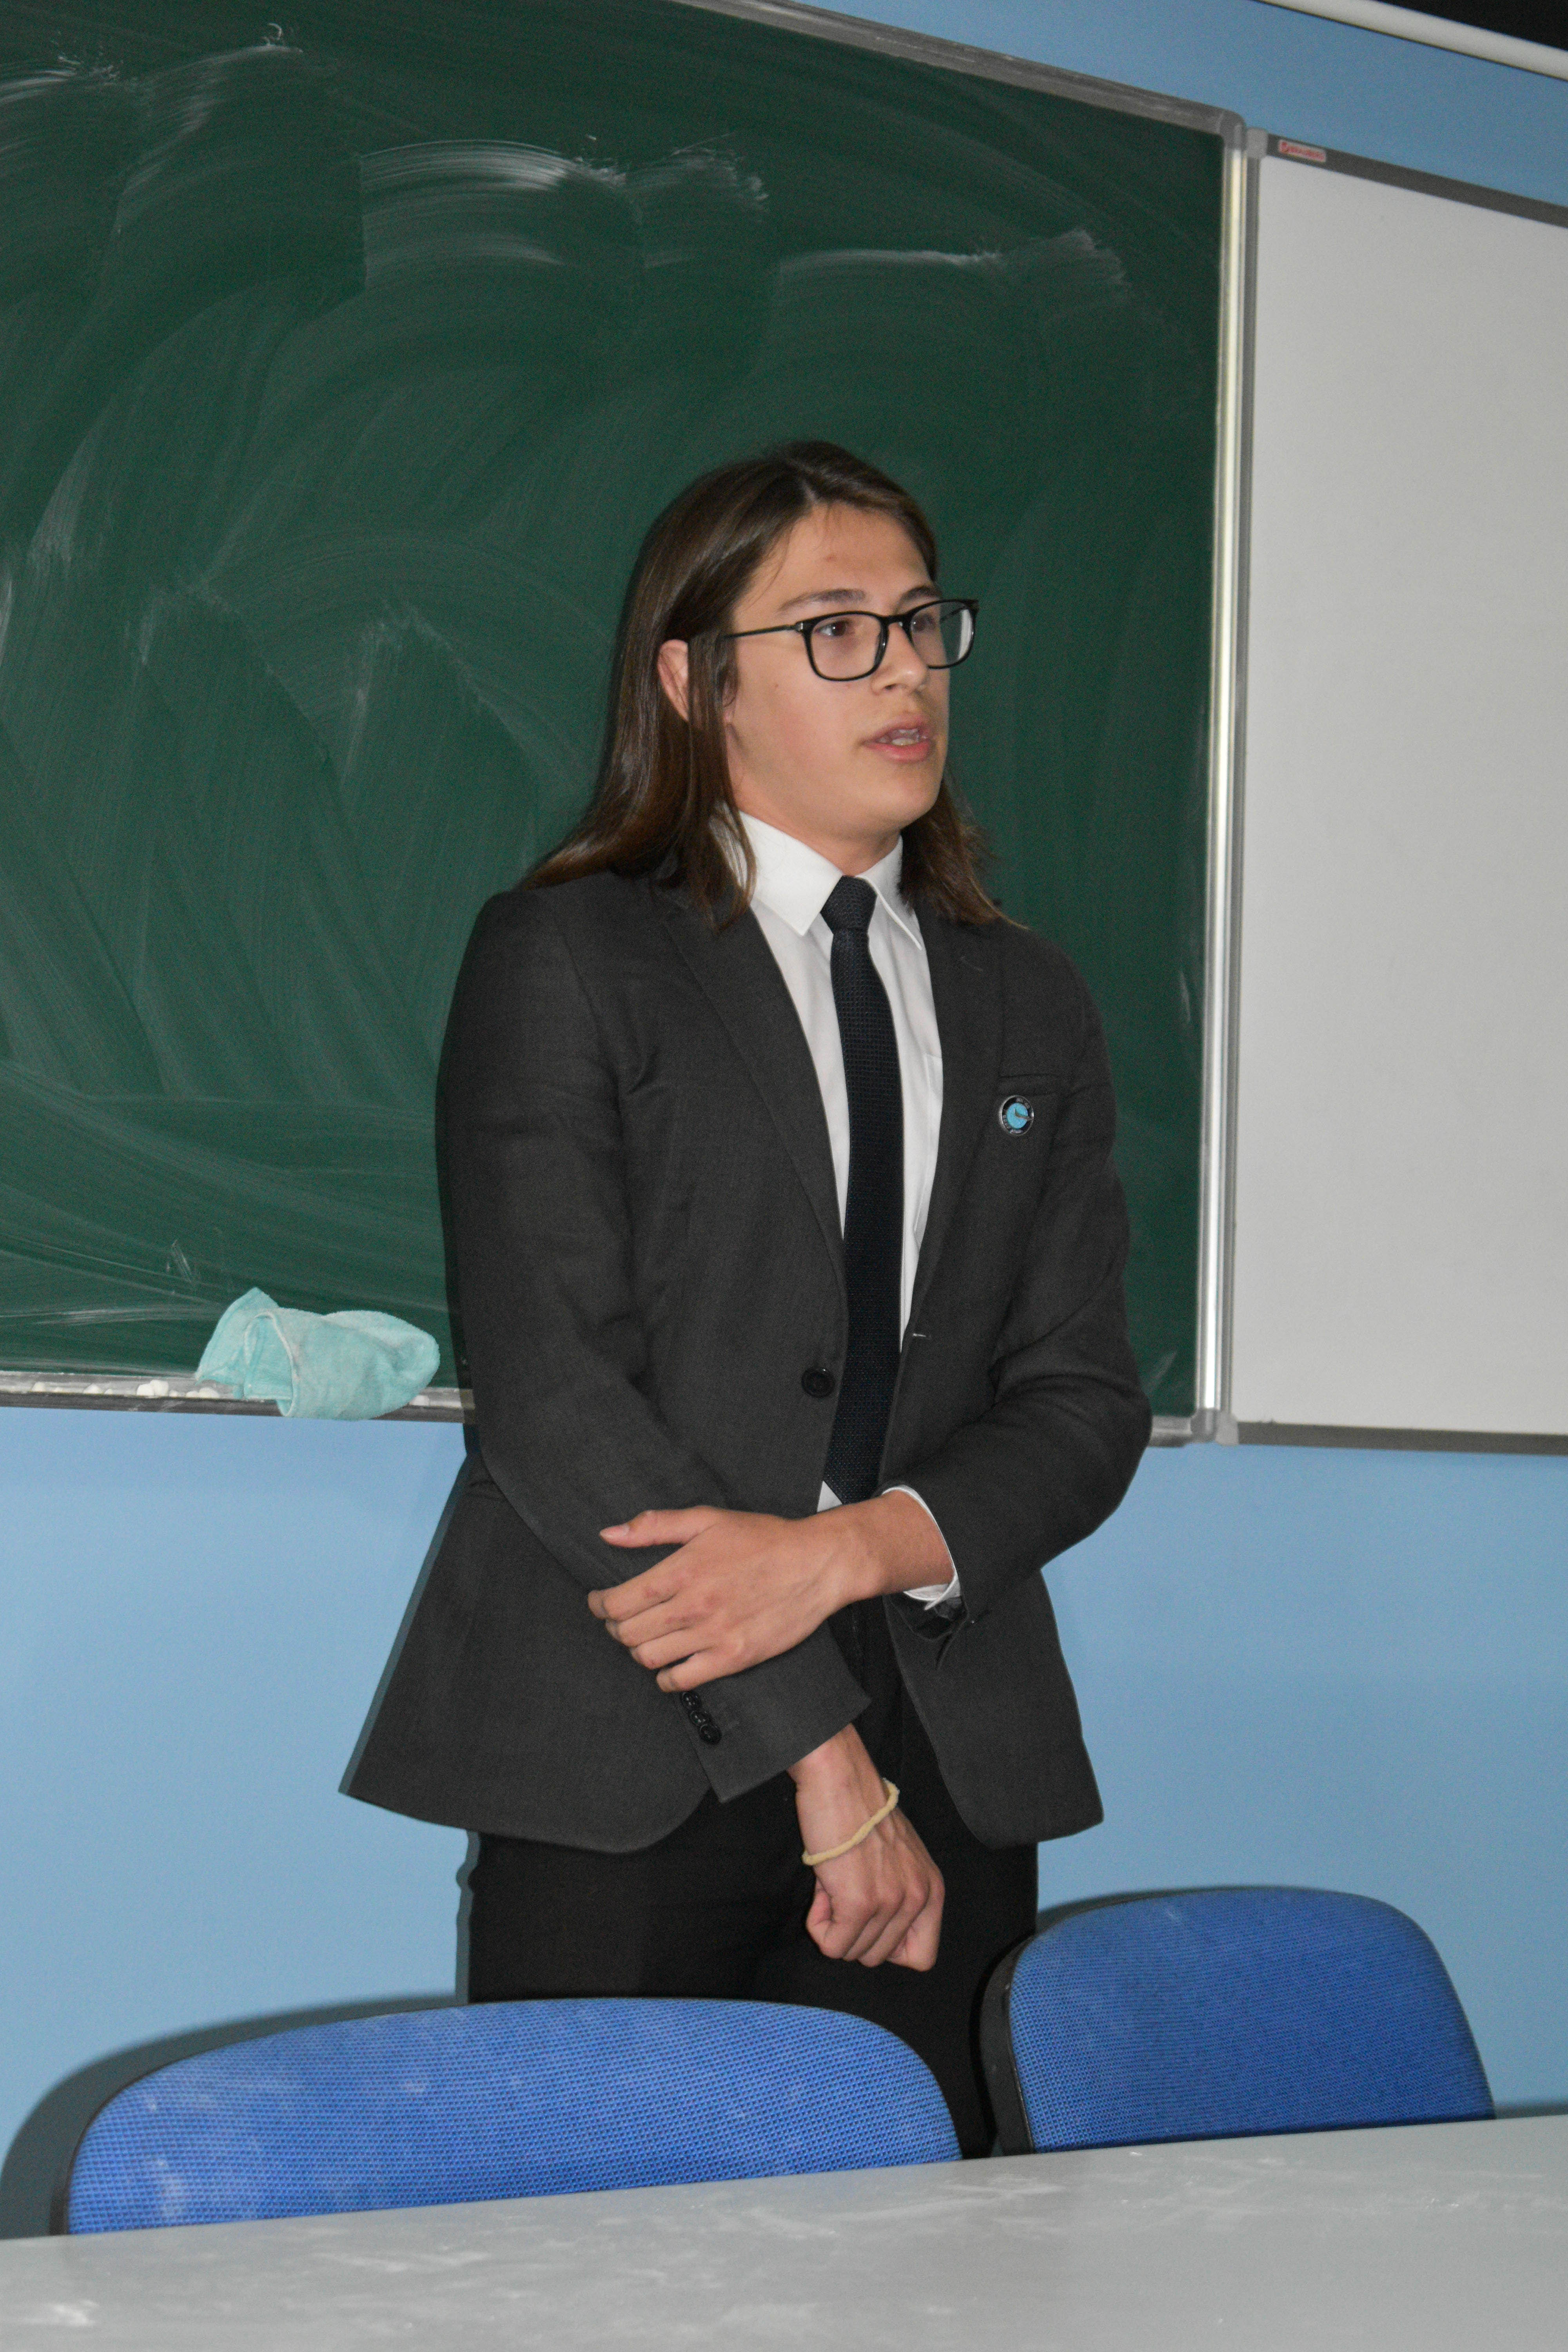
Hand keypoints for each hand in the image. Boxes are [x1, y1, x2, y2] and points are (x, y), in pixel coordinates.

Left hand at [588, 1493, 950, 1690]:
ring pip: (649, 1659)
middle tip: (623, 1620)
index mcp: (682, 1569)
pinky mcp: (733, 1658)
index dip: (599, 1606)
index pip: (618, 1602)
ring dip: (639, 1650)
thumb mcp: (708, 1519)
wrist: (816, 1564)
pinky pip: (681, 1680)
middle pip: (628, 1633)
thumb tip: (608, 1534)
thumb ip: (655, 1527)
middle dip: (617, 1628)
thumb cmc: (763, 1538)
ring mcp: (713, 1635)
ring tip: (648, 1638)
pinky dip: (666, 1677)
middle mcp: (693, 1606)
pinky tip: (670, 1662)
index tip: (599, 1603)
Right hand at [790, 1725, 942, 1969]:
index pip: (923, 1957)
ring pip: (852, 1953)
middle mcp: (918, 1898)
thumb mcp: (900, 1856)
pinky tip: (823, 1886)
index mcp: (932, 1888)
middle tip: (844, 1886)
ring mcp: (891, 1902)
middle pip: (878, 1958)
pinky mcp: (860, 1903)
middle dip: (853, 1929)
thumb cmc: (860, 1810)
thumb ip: (899, 1894)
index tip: (870, 1918)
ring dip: (833, 1922)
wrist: (839, 1777)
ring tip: (834, 1879)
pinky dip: (818, 1923)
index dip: (889, 1946)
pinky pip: (832, 1945)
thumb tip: (872, 1935)